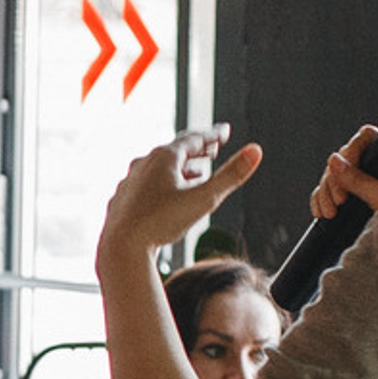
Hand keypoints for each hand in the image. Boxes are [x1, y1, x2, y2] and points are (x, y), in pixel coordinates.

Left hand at [98, 128, 263, 270]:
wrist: (120, 247)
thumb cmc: (161, 222)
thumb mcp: (204, 199)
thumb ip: (231, 176)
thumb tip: (257, 150)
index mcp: (163, 158)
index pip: (193, 139)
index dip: (213, 135)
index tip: (225, 131)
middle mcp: (143, 165)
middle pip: (174, 152)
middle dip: (197, 150)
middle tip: (213, 149)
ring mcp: (129, 183)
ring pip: (158, 169)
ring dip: (179, 169)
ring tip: (196, 172)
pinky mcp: (122, 201)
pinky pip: (145, 187)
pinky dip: (162, 186)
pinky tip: (167, 197)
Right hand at [308, 126, 377, 221]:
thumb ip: (361, 181)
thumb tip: (333, 159)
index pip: (369, 139)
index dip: (352, 152)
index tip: (344, 176)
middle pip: (345, 156)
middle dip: (335, 180)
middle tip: (339, 204)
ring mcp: (364, 183)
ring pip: (332, 174)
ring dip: (325, 193)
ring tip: (330, 214)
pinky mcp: (350, 198)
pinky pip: (325, 190)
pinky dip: (320, 200)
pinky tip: (322, 214)